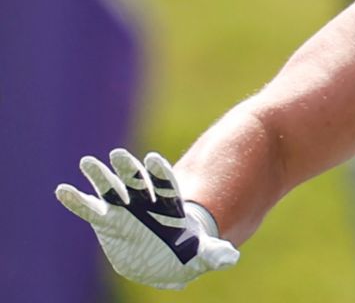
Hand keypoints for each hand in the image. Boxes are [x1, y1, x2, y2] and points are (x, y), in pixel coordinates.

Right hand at [55, 149, 239, 289]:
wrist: (164, 259)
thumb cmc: (186, 255)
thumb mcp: (202, 257)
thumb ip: (214, 255)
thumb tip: (230, 256)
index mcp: (170, 207)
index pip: (165, 185)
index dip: (159, 173)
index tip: (153, 159)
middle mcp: (146, 203)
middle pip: (137, 181)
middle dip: (128, 169)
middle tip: (118, 154)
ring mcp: (125, 209)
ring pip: (112, 190)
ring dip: (100, 176)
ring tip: (87, 162)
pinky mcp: (107, 221)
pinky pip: (90, 209)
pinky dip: (77, 201)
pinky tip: (63, 190)